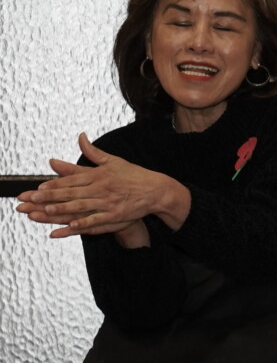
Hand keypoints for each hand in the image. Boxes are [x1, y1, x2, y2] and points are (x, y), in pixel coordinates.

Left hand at [15, 134, 178, 237]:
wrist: (157, 190)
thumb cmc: (134, 176)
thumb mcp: (113, 161)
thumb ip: (93, 152)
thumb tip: (80, 137)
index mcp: (99, 174)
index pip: (72, 179)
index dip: (54, 184)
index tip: (39, 187)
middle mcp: (102, 188)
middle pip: (72, 193)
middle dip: (51, 197)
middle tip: (33, 199)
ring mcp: (108, 202)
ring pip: (82, 206)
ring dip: (63, 209)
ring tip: (47, 211)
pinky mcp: (116, 215)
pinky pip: (97, 220)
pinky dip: (84, 223)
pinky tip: (72, 225)